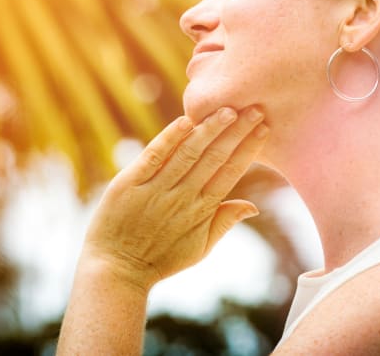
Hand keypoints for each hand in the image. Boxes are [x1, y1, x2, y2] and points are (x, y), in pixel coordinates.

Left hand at [82, 106, 268, 291]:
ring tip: (227, 109)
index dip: (248, 149)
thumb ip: (225, 222)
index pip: (230, 173)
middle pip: (214, 158)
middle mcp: (182, 197)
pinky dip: (168, 138)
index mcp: (202, 211)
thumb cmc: (160, 259)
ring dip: (209, 130)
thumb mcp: (199, 248)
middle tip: (254, 108)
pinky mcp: (129, 184)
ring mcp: (155, 189)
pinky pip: (153, 157)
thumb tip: (254, 206)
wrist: (116, 270)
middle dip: (236, 132)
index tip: (263, 128)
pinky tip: (185, 121)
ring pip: (188, 153)